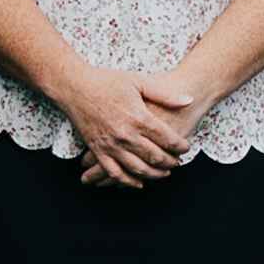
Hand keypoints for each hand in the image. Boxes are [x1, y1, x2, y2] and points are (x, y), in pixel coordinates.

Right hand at [75, 62, 196, 185]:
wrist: (74, 87)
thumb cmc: (107, 82)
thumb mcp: (138, 81)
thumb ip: (165, 94)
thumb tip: (189, 100)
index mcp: (138, 117)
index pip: (167, 139)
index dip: (180, 146)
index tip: (186, 147)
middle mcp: (126, 134)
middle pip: (155, 157)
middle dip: (171, 162)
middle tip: (177, 161)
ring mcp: (111, 145)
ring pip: (138, 169)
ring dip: (154, 174)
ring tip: (164, 173)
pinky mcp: (98, 151)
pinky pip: (115, 173)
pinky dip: (128, 181)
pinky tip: (138, 183)